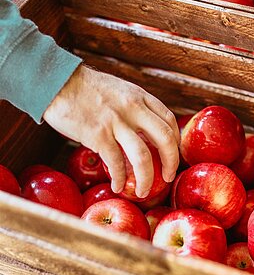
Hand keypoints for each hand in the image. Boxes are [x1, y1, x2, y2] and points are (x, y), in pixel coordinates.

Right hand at [43, 65, 179, 196]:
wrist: (57, 82)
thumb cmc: (86, 89)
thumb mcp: (119, 91)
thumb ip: (134, 107)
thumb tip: (144, 131)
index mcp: (140, 97)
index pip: (169, 121)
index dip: (175, 142)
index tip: (172, 155)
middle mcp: (133, 109)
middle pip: (165, 140)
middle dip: (171, 163)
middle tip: (168, 177)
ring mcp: (116, 122)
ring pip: (143, 157)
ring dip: (146, 180)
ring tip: (143, 192)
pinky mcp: (98, 136)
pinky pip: (116, 164)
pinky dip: (120, 179)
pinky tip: (118, 187)